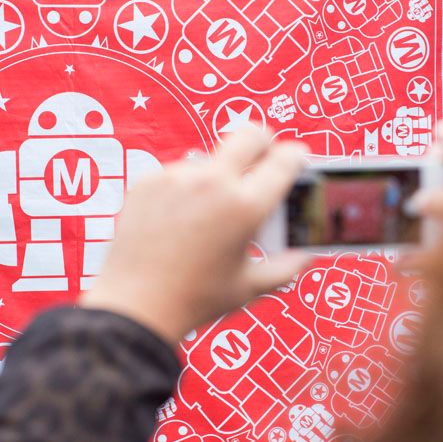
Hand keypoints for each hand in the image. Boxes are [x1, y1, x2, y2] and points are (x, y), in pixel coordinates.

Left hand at [81, 129, 311, 342]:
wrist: (136, 306)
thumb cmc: (196, 299)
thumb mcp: (250, 286)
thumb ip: (286, 266)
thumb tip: (306, 254)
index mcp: (245, 207)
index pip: (284, 160)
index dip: (296, 157)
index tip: (296, 159)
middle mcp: (212, 183)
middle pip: (249, 135)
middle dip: (263, 142)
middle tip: (263, 158)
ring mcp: (177, 178)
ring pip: (210, 160)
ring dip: (218, 176)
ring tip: (208, 216)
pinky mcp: (148, 181)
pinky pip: (177, 175)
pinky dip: (184, 191)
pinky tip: (178, 221)